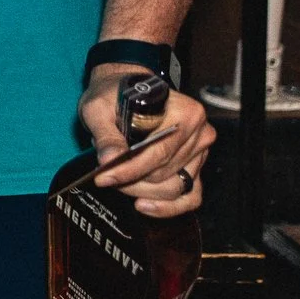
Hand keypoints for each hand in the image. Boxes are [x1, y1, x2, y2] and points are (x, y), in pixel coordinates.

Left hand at [82, 67, 214, 216]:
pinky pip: (190, 197)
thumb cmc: (115, 96)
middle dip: (130, 179)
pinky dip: (168, 206)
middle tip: (105, 172)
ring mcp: (200, 152)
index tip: (103, 178)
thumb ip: (106, 135)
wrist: (127, 91)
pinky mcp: (196, 166)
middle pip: (163, 174)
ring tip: (118, 175)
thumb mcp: (99, 108)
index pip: (157, 153)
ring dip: (140, 189)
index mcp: (184, 113)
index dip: (128, 170)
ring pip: (172, 188)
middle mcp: (199, 133)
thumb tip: (108, 162)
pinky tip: (144, 205)